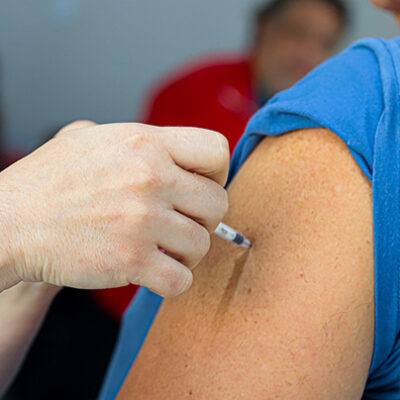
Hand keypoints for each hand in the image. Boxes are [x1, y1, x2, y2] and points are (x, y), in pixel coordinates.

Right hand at [0, 121, 228, 296]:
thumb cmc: (48, 181)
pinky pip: (181, 279)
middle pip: (218, 202)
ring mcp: (143, 220)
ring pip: (203, 244)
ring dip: (187, 251)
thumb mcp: (89, 138)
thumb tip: (161, 147)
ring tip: (164, 249)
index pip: (216, 150)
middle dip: (204, 218)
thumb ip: (132, 139)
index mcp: (145, 142)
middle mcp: (150, 177)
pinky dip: (174, 280)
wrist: (9, 221)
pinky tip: (155, 271)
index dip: (216, 172)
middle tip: (180, 223)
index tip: (201, 186)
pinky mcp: (131, 260)